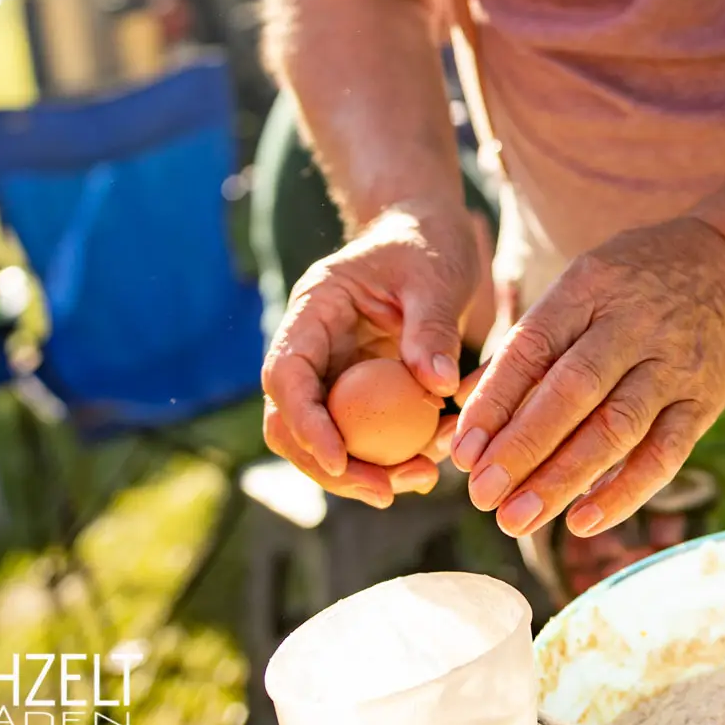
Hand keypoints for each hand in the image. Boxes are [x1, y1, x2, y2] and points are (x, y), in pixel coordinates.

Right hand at [261, 200, 483, 508]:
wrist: (430, 234)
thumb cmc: (428, 244)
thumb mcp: (435, 277)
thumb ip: (433, 327)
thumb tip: (439, 386)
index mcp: (313, 309)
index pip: (286, 375)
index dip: (305, 423)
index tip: (342, 460)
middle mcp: (311, 345)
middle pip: (291, 422)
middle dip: (332, 466)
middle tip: (388, 491)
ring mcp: (331, 371)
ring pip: (323, 440)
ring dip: (362, 472)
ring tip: (421, 478)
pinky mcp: (356, 390)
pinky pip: (361, 435)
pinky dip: (389, 456)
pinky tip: (430, 461)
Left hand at [448, 217, 724, 539]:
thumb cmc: (631, 285)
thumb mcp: (578, 288)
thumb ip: (527, 346)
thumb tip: (463, 406)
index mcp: (588, 288)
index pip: (533, 348)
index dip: (494, 402)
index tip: (462, 452)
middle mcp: (633, 324)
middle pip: (573, 392)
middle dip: (523, 448)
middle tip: (482, 497)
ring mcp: (673, 364)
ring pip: (616, 428)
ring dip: (563, 479)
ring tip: (518, 519)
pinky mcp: (704, 401)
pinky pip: (665, 454)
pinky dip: (625, 492)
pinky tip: (583, 521)